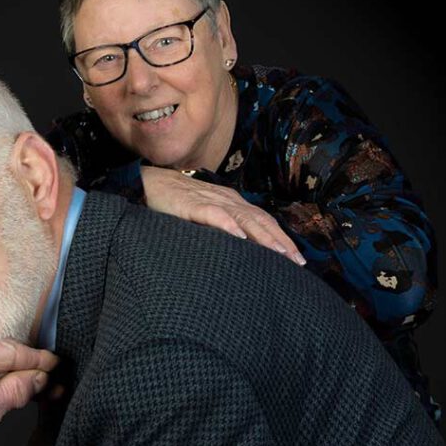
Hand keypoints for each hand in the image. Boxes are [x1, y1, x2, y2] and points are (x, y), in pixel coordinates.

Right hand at [140, 167, 305, 265]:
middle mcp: (227, 201)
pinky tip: (239, 238)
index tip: (296, 259)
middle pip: (260, 220)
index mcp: (232, 203)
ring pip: (244, 218)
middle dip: (280, 241)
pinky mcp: (191, 205)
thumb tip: (241, 249)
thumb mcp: (205, 215)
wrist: (148, 183)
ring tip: (279, 253)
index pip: (263, 221)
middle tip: (297, 262)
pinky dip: (228, 225)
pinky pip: (213, 214)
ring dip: (263, 236)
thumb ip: (222, 227)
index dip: (280, 238)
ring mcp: (210, 201)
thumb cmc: (176, 203)